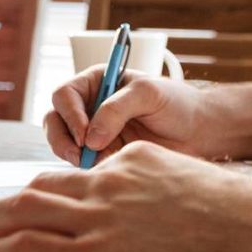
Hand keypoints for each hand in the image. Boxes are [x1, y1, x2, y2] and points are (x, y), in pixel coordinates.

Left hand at [0, 141, 251, 251]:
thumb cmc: (245, 218)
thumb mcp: (198, 185)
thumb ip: (165, 189)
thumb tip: (156, 213)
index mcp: (135, 161)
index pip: (79, 173)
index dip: (50, 189)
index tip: (33, 199)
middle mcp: (109, 181)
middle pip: (40, 185)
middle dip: (1, 197)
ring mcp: (100, 218)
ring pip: (24, 210)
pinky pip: (30, 248)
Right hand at [44, 66, 213, 164]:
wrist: (197, 131)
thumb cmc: (176, 103)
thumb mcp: (148, 94)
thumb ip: (117, 109)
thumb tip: (90, 138)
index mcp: (96, 82)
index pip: (64, 95)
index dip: (70, 115)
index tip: (85, 135)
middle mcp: (89, 106)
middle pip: (54, 121)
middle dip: (62, 140)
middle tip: (81, 156)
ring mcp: (93, 132)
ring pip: (63, 145)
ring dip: (74, 157)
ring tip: (100, 162)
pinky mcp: (101, 155)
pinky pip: (81, 164)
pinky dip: (89, 169)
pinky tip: (109, 168)